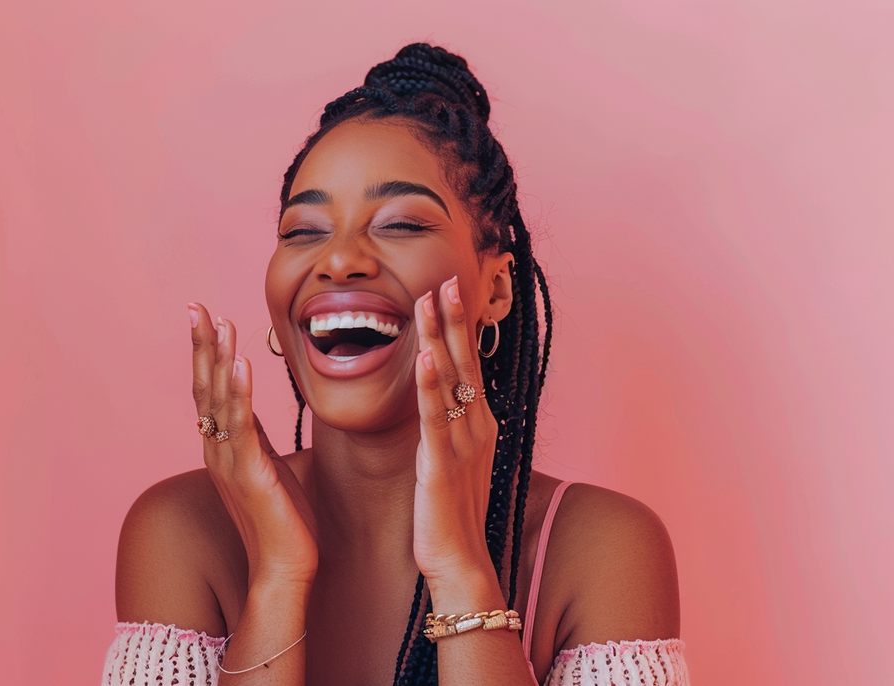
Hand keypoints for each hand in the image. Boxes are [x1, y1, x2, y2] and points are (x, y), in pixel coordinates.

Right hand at [188, 304, 318, 589]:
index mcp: (225, 446)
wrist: (285, 568)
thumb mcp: (272, 466)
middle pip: (204, 387)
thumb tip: (267, 415)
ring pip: (217, 401)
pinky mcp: (250, 474)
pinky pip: (241, 427)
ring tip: (218, 323)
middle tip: (196, 307)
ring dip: (217, 359)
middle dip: (201, 345)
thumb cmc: (284, 520)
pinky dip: (238, 393)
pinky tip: (240, 364)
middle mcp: (219, 450)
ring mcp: (230, 462)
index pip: (210, 389)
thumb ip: (263, 438)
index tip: (203, 315)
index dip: (205, 352)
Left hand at [410, 278, 500, 585]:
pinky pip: (435, 417)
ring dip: (442, 337)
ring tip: (432, 301)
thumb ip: (450, 427)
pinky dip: (431, 384)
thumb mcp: (454, 460)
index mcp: (479, 425)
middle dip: (454, 319)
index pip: (469, 365)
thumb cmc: (453, 514)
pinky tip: (426, 356)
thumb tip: (443, 401)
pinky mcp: (441, 464)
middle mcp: (477, 428)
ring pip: (452, 380)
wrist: (461, 563)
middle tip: (445, 279)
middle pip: (466, 362)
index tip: (448, 290)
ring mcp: (462, 444)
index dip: (459, 327)